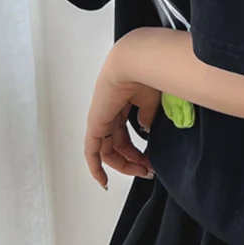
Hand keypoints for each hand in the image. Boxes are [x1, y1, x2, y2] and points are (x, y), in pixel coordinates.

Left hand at [84, 41, 160, 189]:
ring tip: (142, 171)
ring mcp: (101, 118)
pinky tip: (103, 181)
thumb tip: (145, 130)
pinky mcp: (95, 124)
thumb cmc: (147, 75)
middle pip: (117, 144)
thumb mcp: (151, 100)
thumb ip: (146, 116)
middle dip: (134, 159)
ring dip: (125, 165)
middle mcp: (109, 112)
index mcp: (122, 103)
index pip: (124, 133)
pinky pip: (92, 151)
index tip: (150, 161)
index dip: (136, 150)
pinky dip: (95, 167)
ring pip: (108, 150)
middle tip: (148, 170)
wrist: (136, 64)